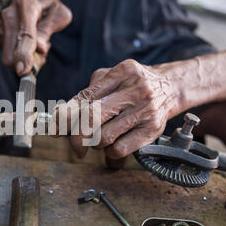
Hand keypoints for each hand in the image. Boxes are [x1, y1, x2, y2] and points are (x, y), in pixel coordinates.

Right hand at [0, 0, 71, 75]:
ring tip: (39, 46)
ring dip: (26, 59)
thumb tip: (40, 49)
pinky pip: (9, 55)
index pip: (25, 35)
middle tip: (43, 56)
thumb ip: (48, 30)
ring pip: (9, 57)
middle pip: (10, 52)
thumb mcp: (58, 13)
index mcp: (27, 6)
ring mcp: (1, 25)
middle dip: (26, 63)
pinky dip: (21, 56)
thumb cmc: (47, 5)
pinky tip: (30, 46)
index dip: (24, 55)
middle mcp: (9, 15)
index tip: (24, 71)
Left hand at [55, 60, 181, 162]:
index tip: (54, 129)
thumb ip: (89, 91)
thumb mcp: (113, 77)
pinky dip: (109, 153)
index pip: (85, 97)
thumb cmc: (134, 83)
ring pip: (104, 137)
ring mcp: (145, 110)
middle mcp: (135, 89)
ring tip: (98, 139)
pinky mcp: (152, 130)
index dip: (65, 116)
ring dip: (94, 144)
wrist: (172, 87)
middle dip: (76, 136)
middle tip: (74, 145)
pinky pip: (120, 149)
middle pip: (92, 118)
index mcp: (122, 72)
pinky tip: (111, 146)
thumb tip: (60, 115)